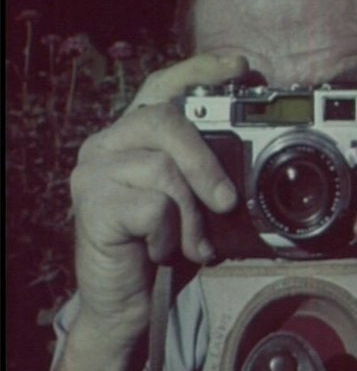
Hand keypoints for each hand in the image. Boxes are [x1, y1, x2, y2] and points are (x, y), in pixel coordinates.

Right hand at [58, 54, 246, 370]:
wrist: (129, 303)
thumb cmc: (166, 247)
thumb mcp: (197, 204)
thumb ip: (211, 173)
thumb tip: (253, 157)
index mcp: (137, 136)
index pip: (163, 86)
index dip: (200, 69)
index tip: (241, 67)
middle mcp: (109, 143)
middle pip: (164, 121)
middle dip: (206, 162)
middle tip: (228, 202)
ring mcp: (94, 171)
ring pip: (162, 168)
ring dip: (191, 215)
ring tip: (193, 244)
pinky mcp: (89, 204)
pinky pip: (151, 206)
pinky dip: (170, 234)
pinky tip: (161, 251)